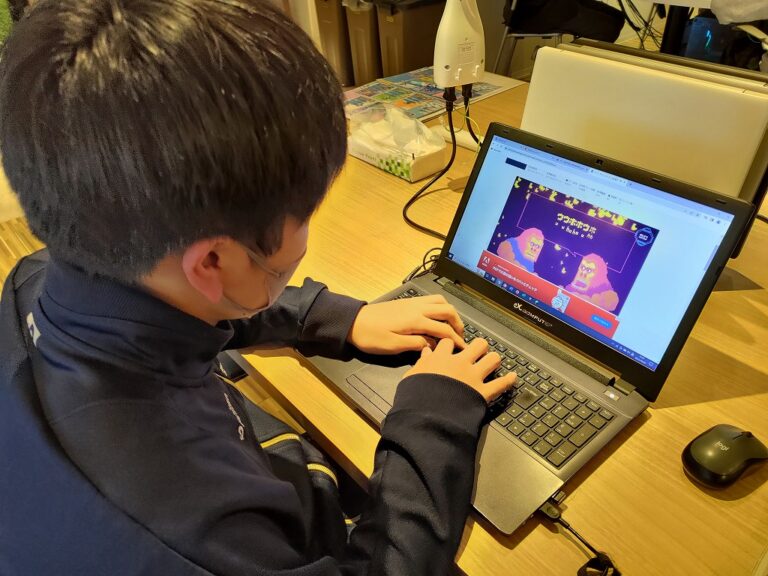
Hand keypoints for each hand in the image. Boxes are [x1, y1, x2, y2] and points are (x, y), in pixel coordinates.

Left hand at [347, 295, 465, 354]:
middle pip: (447, 310)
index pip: (443, 329)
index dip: (456, 340)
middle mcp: (417, 307)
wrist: (353, 322)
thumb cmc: (371, 336)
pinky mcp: (407, 301)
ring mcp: (412, 302)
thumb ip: (416, 344)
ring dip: (449, 312)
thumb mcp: (393, 346)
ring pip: (440, 301)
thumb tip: (433, 344)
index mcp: (415, 320)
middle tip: (460, 336)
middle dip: (458, 323)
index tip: (463, 349)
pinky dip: (440, 307)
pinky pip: (430, 299)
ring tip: (450, 326)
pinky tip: (436, 318)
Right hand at [404, 338, 515, 402]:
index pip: (449, 342)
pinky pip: (501, 384)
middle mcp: (460, 363)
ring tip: (493, 361)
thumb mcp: (411, 377)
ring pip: (492, 359)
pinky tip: (513, 377)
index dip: (451, 344)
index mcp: (441, 358)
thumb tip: (425, 353)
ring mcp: (474, 377)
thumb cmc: (416, 396)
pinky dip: (509, 380)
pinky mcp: (483, 392)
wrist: (428, 414)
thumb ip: (421, 363)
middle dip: (479, 347)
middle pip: (477, 345)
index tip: (451, 348)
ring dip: (493, 360)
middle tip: (478, 352)